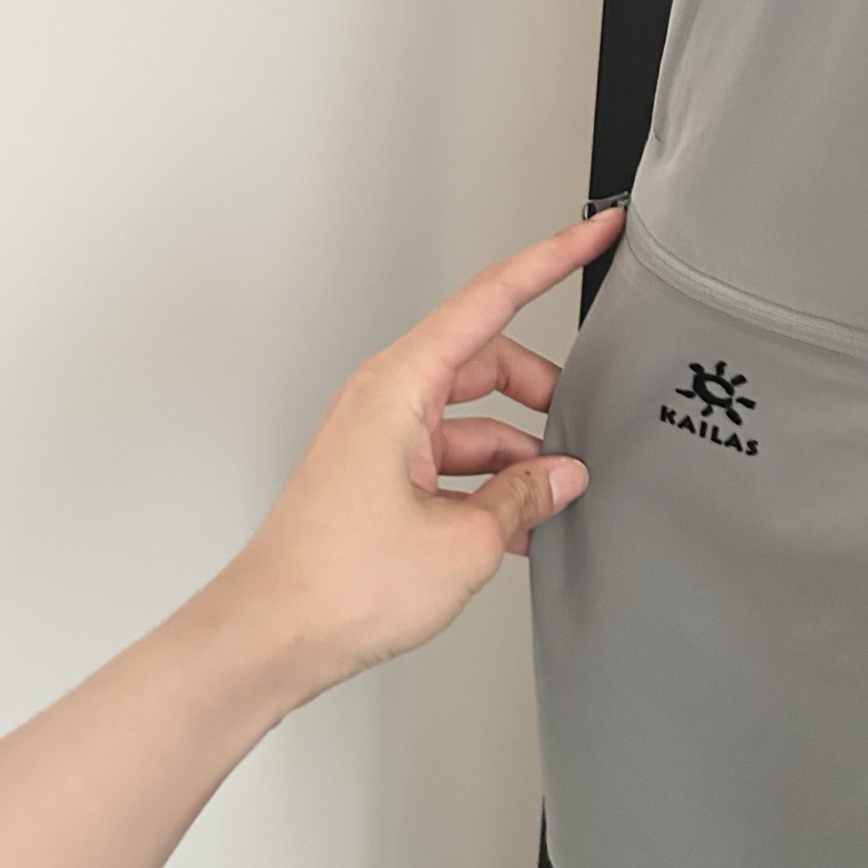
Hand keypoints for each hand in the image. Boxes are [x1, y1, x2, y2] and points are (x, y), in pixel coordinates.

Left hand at [221, 207, 625, 709]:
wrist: (271, 637)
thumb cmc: (338, 581)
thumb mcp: (465, 539)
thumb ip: (524, 496)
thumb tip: (561, 477)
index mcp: (401, 384)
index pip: (492, 297)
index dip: (552, 260)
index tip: (596, 230)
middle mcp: (386, 398)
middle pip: (488, 363)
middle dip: (544, 396)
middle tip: (586, 431)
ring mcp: (380, 436)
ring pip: (473, 418)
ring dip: (517, 455)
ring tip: (552, 504)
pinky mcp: (377, 474)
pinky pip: (449, 456)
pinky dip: (487, 482)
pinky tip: (518, 527)